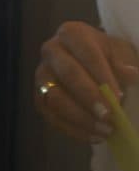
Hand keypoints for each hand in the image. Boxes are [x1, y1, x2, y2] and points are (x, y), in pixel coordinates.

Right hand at [35, 20, 138, 142]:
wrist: (91, 66)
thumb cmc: (109, 57)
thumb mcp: (120, 53)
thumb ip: (124, 63)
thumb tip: (131, 75)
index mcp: (72, 34)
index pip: (87, 53)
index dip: (102, 76)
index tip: (119, 97)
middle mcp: (51, 51)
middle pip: (68, 73)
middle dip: (89, 97)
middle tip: (110, 117)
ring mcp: (42, 74)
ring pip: (54, 96)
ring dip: (81, 117)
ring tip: (106, 130)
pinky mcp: (40, 97)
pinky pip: (51, 115)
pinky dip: (73, 129)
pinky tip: (94, 136)